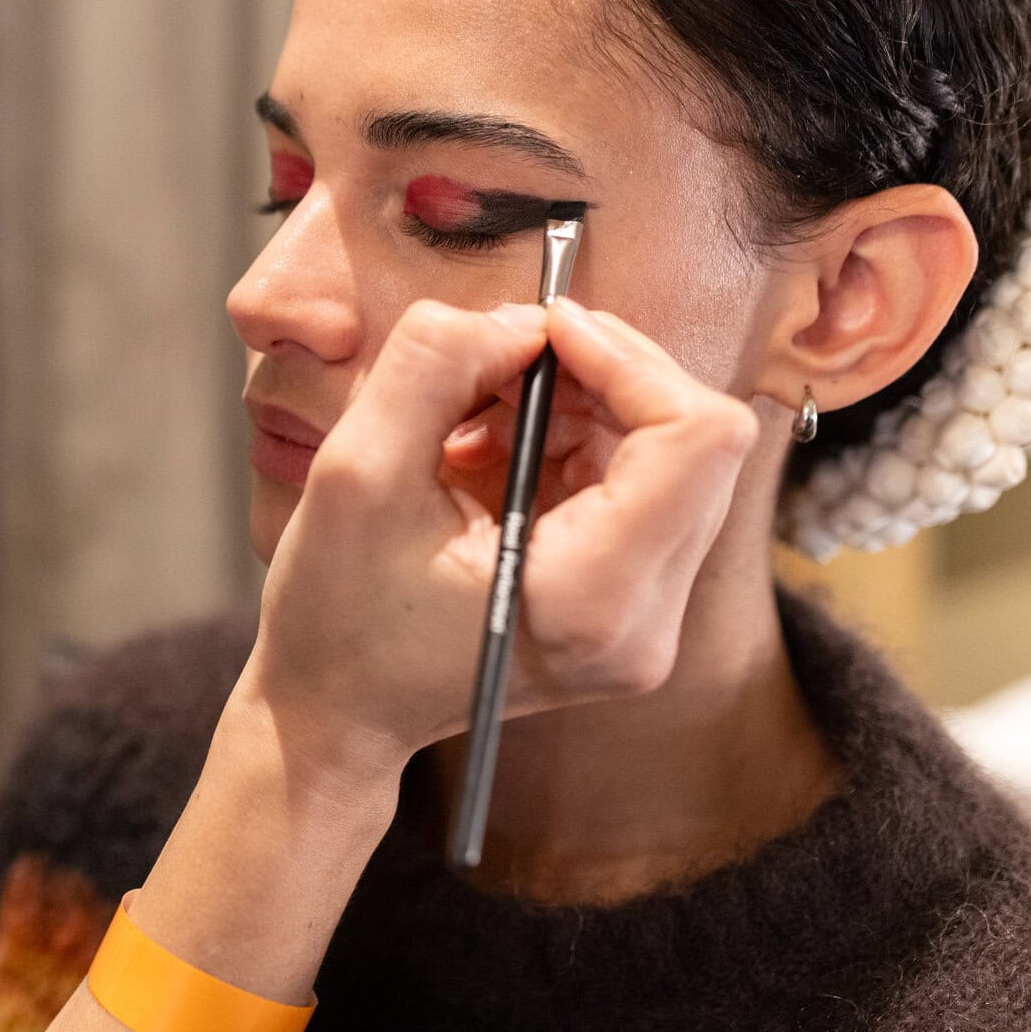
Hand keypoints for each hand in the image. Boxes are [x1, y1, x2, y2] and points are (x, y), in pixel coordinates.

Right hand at [238, 297, 759, 793]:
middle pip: (695, 439)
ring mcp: (645, 621)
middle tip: (502, 363)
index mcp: (592, 600)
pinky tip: (493, 451)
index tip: (542, 332)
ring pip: (671, 452)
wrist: (334, 714)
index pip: (696, 438)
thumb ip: (435, 366)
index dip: (628, 357)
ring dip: (582, 404)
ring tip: (479, 417)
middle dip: (602, 374)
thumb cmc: (334, 614)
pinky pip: (639, 482)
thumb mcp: (355, 471)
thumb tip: (520, 317)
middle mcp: (644, 622)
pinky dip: (572, 440)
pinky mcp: (630, 606)